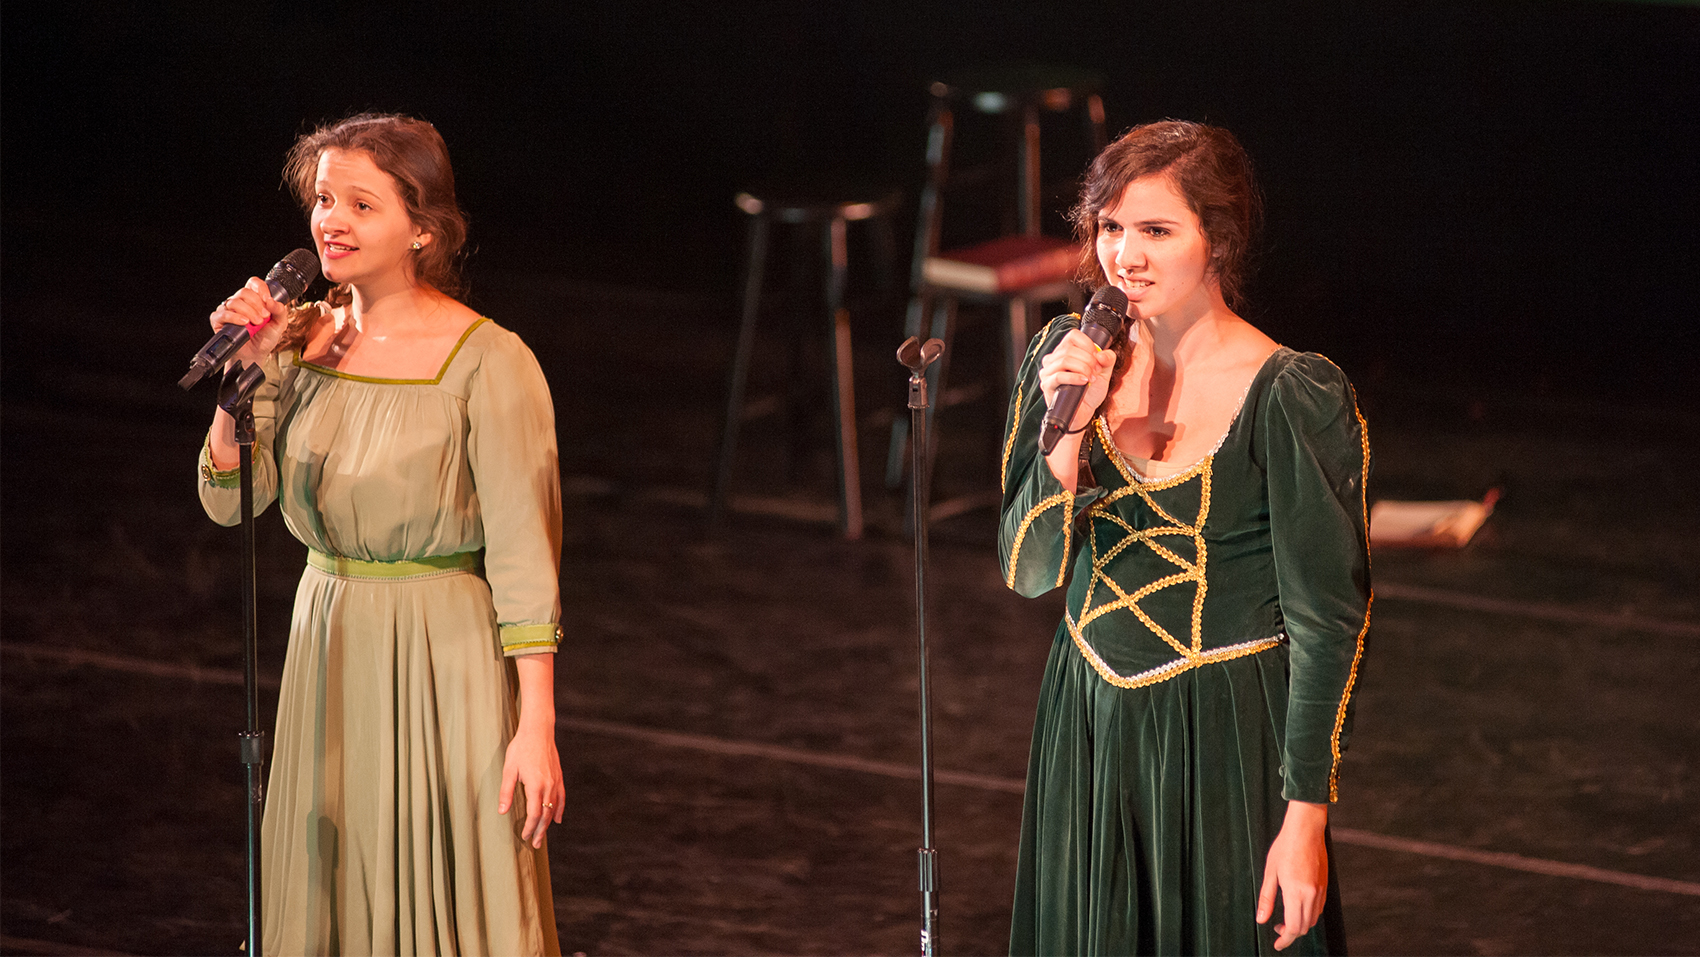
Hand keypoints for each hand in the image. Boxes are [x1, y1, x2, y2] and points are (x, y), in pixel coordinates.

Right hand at [208, 276, 288, 364]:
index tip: (267, 299)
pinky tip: (243, 322)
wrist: (255, 354)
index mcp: (254, 299)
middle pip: (244, 292)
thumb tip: (272, 301)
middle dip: (256, 304)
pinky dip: (234, 317)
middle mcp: (240, 302)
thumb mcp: (279, 325)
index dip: (260, 288)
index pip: (253, 283)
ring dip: (248, 312)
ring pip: (234, 301)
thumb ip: (280, 311)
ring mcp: (228, 310)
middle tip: (264, 318)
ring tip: (255, 323)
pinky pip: (223, 313)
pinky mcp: (218, 320)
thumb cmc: (265, 338)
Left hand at [498, 721, 563, 848]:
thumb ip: (507, 792)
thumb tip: (503, 811)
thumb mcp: (509, 770)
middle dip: (540, 831)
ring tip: (542, 835)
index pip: (534, 814)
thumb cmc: (521, 748)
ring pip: (554, 808)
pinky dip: (560, 809)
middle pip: (546, 815)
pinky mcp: (559, 777)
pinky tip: (558, 818)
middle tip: (534, 844)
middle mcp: (548, 786)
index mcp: (535, 786)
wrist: (538, 731)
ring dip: (548, 824)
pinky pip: (561, 798)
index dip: (529, 827)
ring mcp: (556, 781)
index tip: (523, 836)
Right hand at [1037, 328, 1117, 432]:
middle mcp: (1053, 359)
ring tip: (1091, 378)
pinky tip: (1084, 381)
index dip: (1088, 344)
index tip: (1097, 358)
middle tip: (1097, 371)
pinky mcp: (1047, 385)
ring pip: (1064, 360)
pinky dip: (1074, 377)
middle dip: (1088, 359)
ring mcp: (1048, 372)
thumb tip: (1101, 353)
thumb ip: (1107, 359)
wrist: (1084, 414)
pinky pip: (1058, 376)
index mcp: (1064, 352)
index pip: (1073, 335)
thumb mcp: (1104, 373)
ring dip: (1083, 368)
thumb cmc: (1090, 393)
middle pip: (1069, 348)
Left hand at [1258, 800, 1329, 950]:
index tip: (1277, 944)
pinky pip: (1318, 908)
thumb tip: (1261, 919)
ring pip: (1312, 919)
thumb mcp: (1270, 872)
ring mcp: (1320, 890)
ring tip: (1285, 918)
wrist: (1306, 829)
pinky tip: (1297, 907)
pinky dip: (1308, 914)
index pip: (1293, 927)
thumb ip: (1266, 898)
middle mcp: (1311, 894)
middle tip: (1277, 928)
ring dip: (1300, 924)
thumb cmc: (1285, 847)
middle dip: (1291, 933)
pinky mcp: (1324, 885)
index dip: (1285, 939)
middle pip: (1304, 927)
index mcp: (1296, 892)